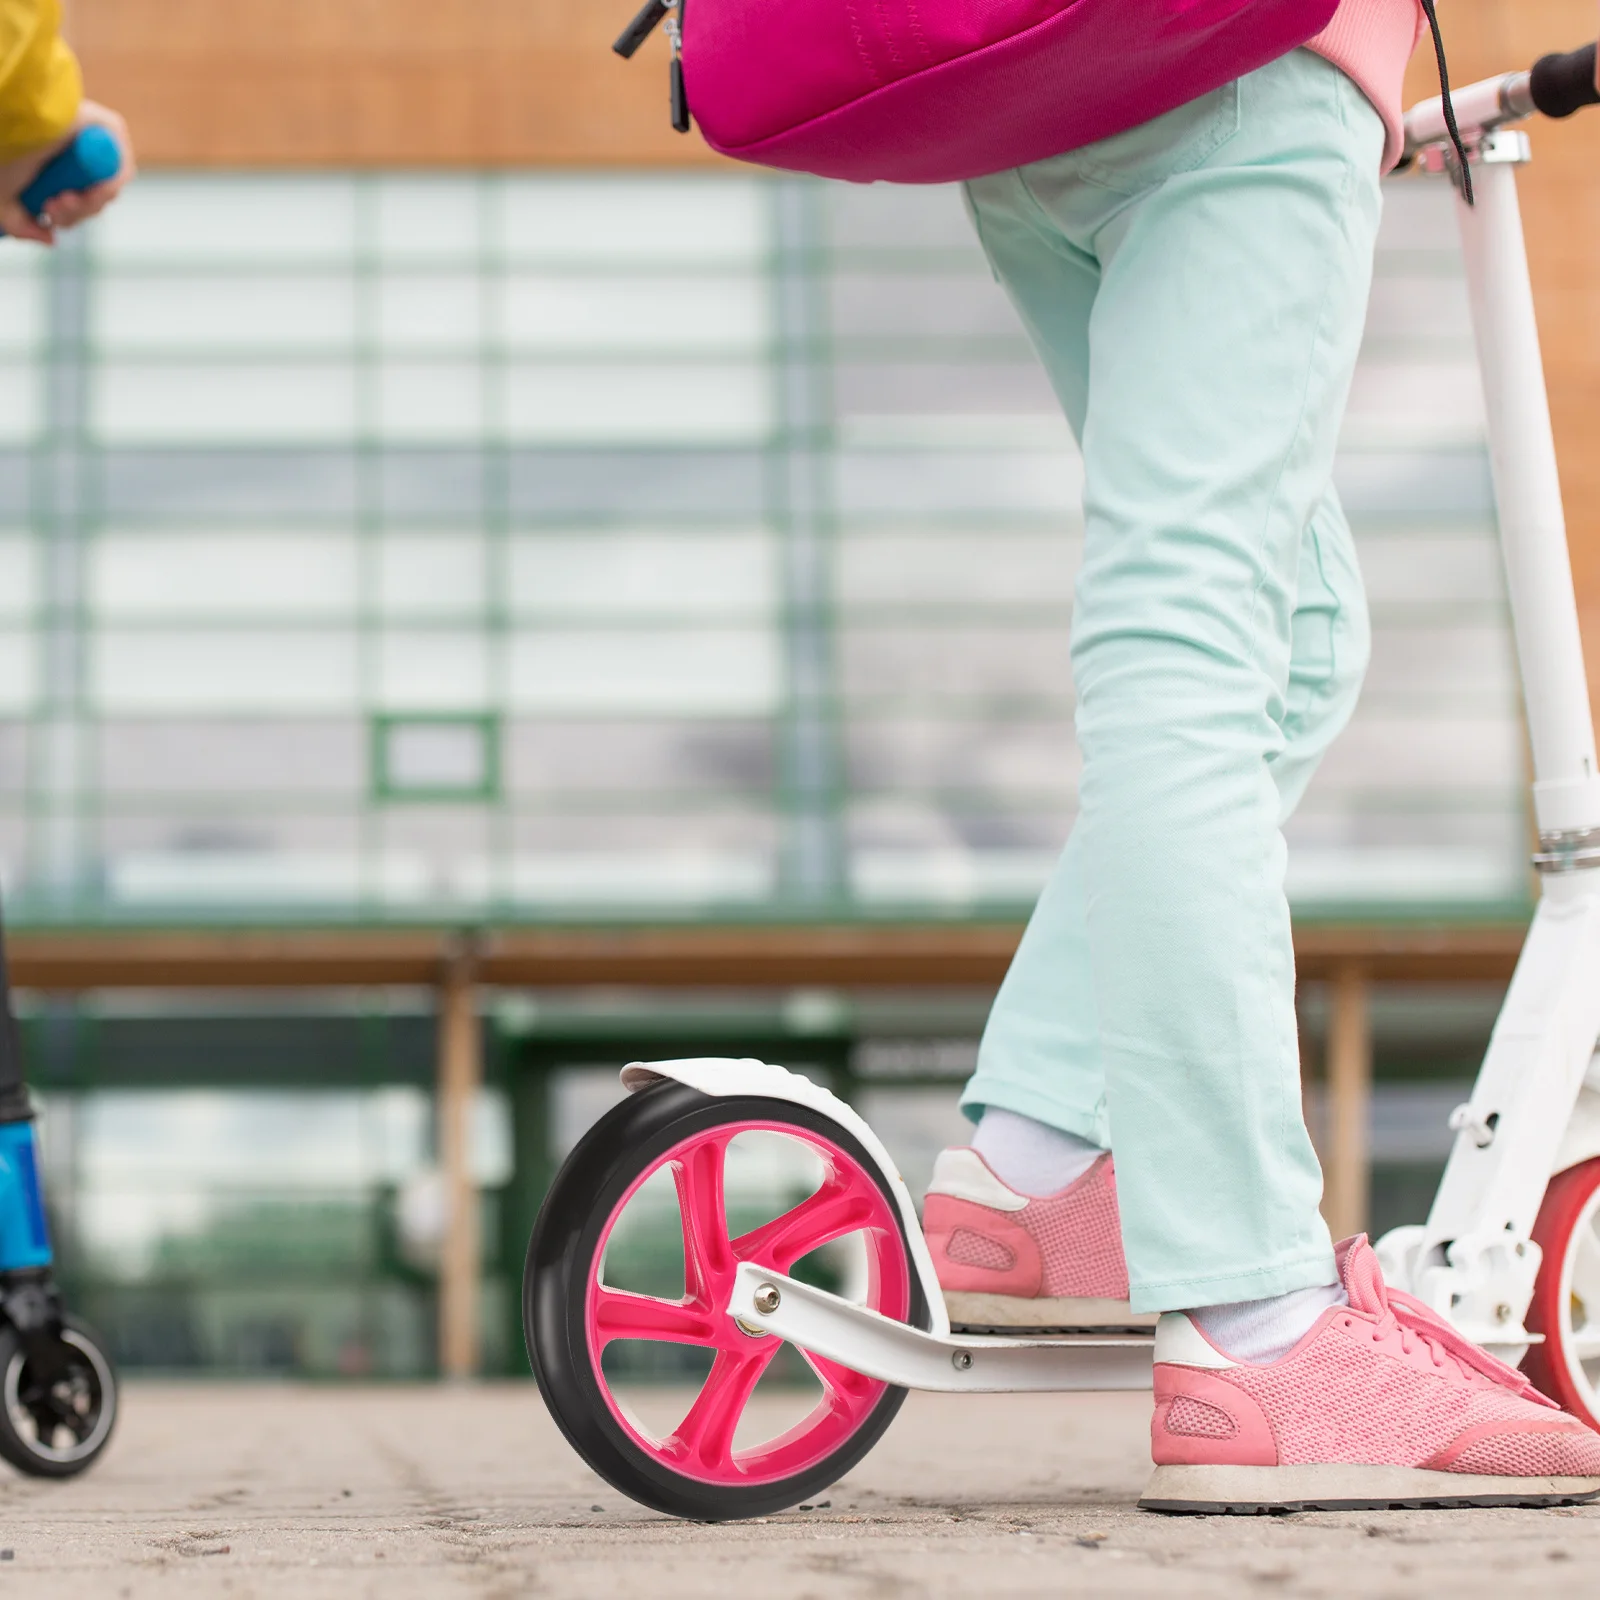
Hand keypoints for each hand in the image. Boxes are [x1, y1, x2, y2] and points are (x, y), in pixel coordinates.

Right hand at [0, 100, 134, 245]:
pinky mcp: (111, 127)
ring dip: (88, 205)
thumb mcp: (5, 199)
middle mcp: (78, 153)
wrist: (8, 115)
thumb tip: (52, 239)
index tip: (49, 213)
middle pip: (94, 201)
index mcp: (57, 165)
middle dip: (75, 214)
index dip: (68, 216)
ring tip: (64, 198)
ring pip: (108, 192)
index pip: (77, 204)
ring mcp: (96, 140)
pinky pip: (121, 170)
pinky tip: (89, 192)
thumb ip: (21, 226)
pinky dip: (107, 188)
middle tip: (54, 206)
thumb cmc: (2, 150)